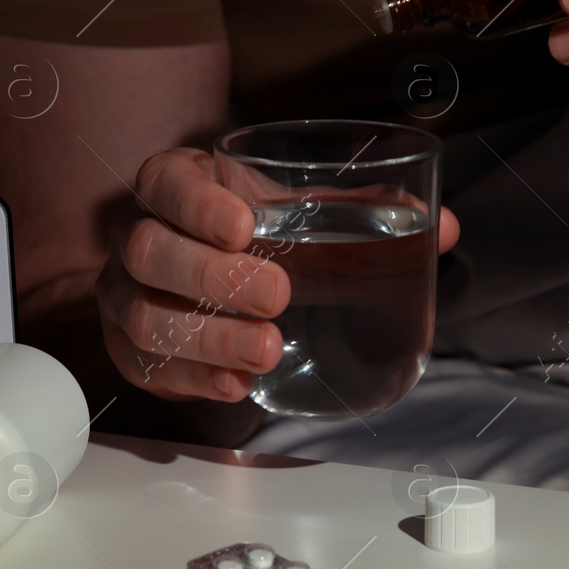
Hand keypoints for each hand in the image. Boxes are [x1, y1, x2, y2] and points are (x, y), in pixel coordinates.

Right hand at [96, 147, 460, 401]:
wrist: (188, 274)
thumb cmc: (250, 233)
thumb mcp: (292, 209)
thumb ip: (357, 213)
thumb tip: (441, 227)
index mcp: (175, 186)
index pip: (165, 182)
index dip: (196, 204)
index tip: (245, 224)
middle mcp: (138, 237)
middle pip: (147, 251)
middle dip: (211, 276)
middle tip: (277, 296)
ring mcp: (126, 298)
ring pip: (144, 318)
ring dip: (209, 337)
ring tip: (268, 351)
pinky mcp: (132, 352)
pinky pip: (150, 369)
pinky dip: (196, 380)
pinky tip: (238, 386)